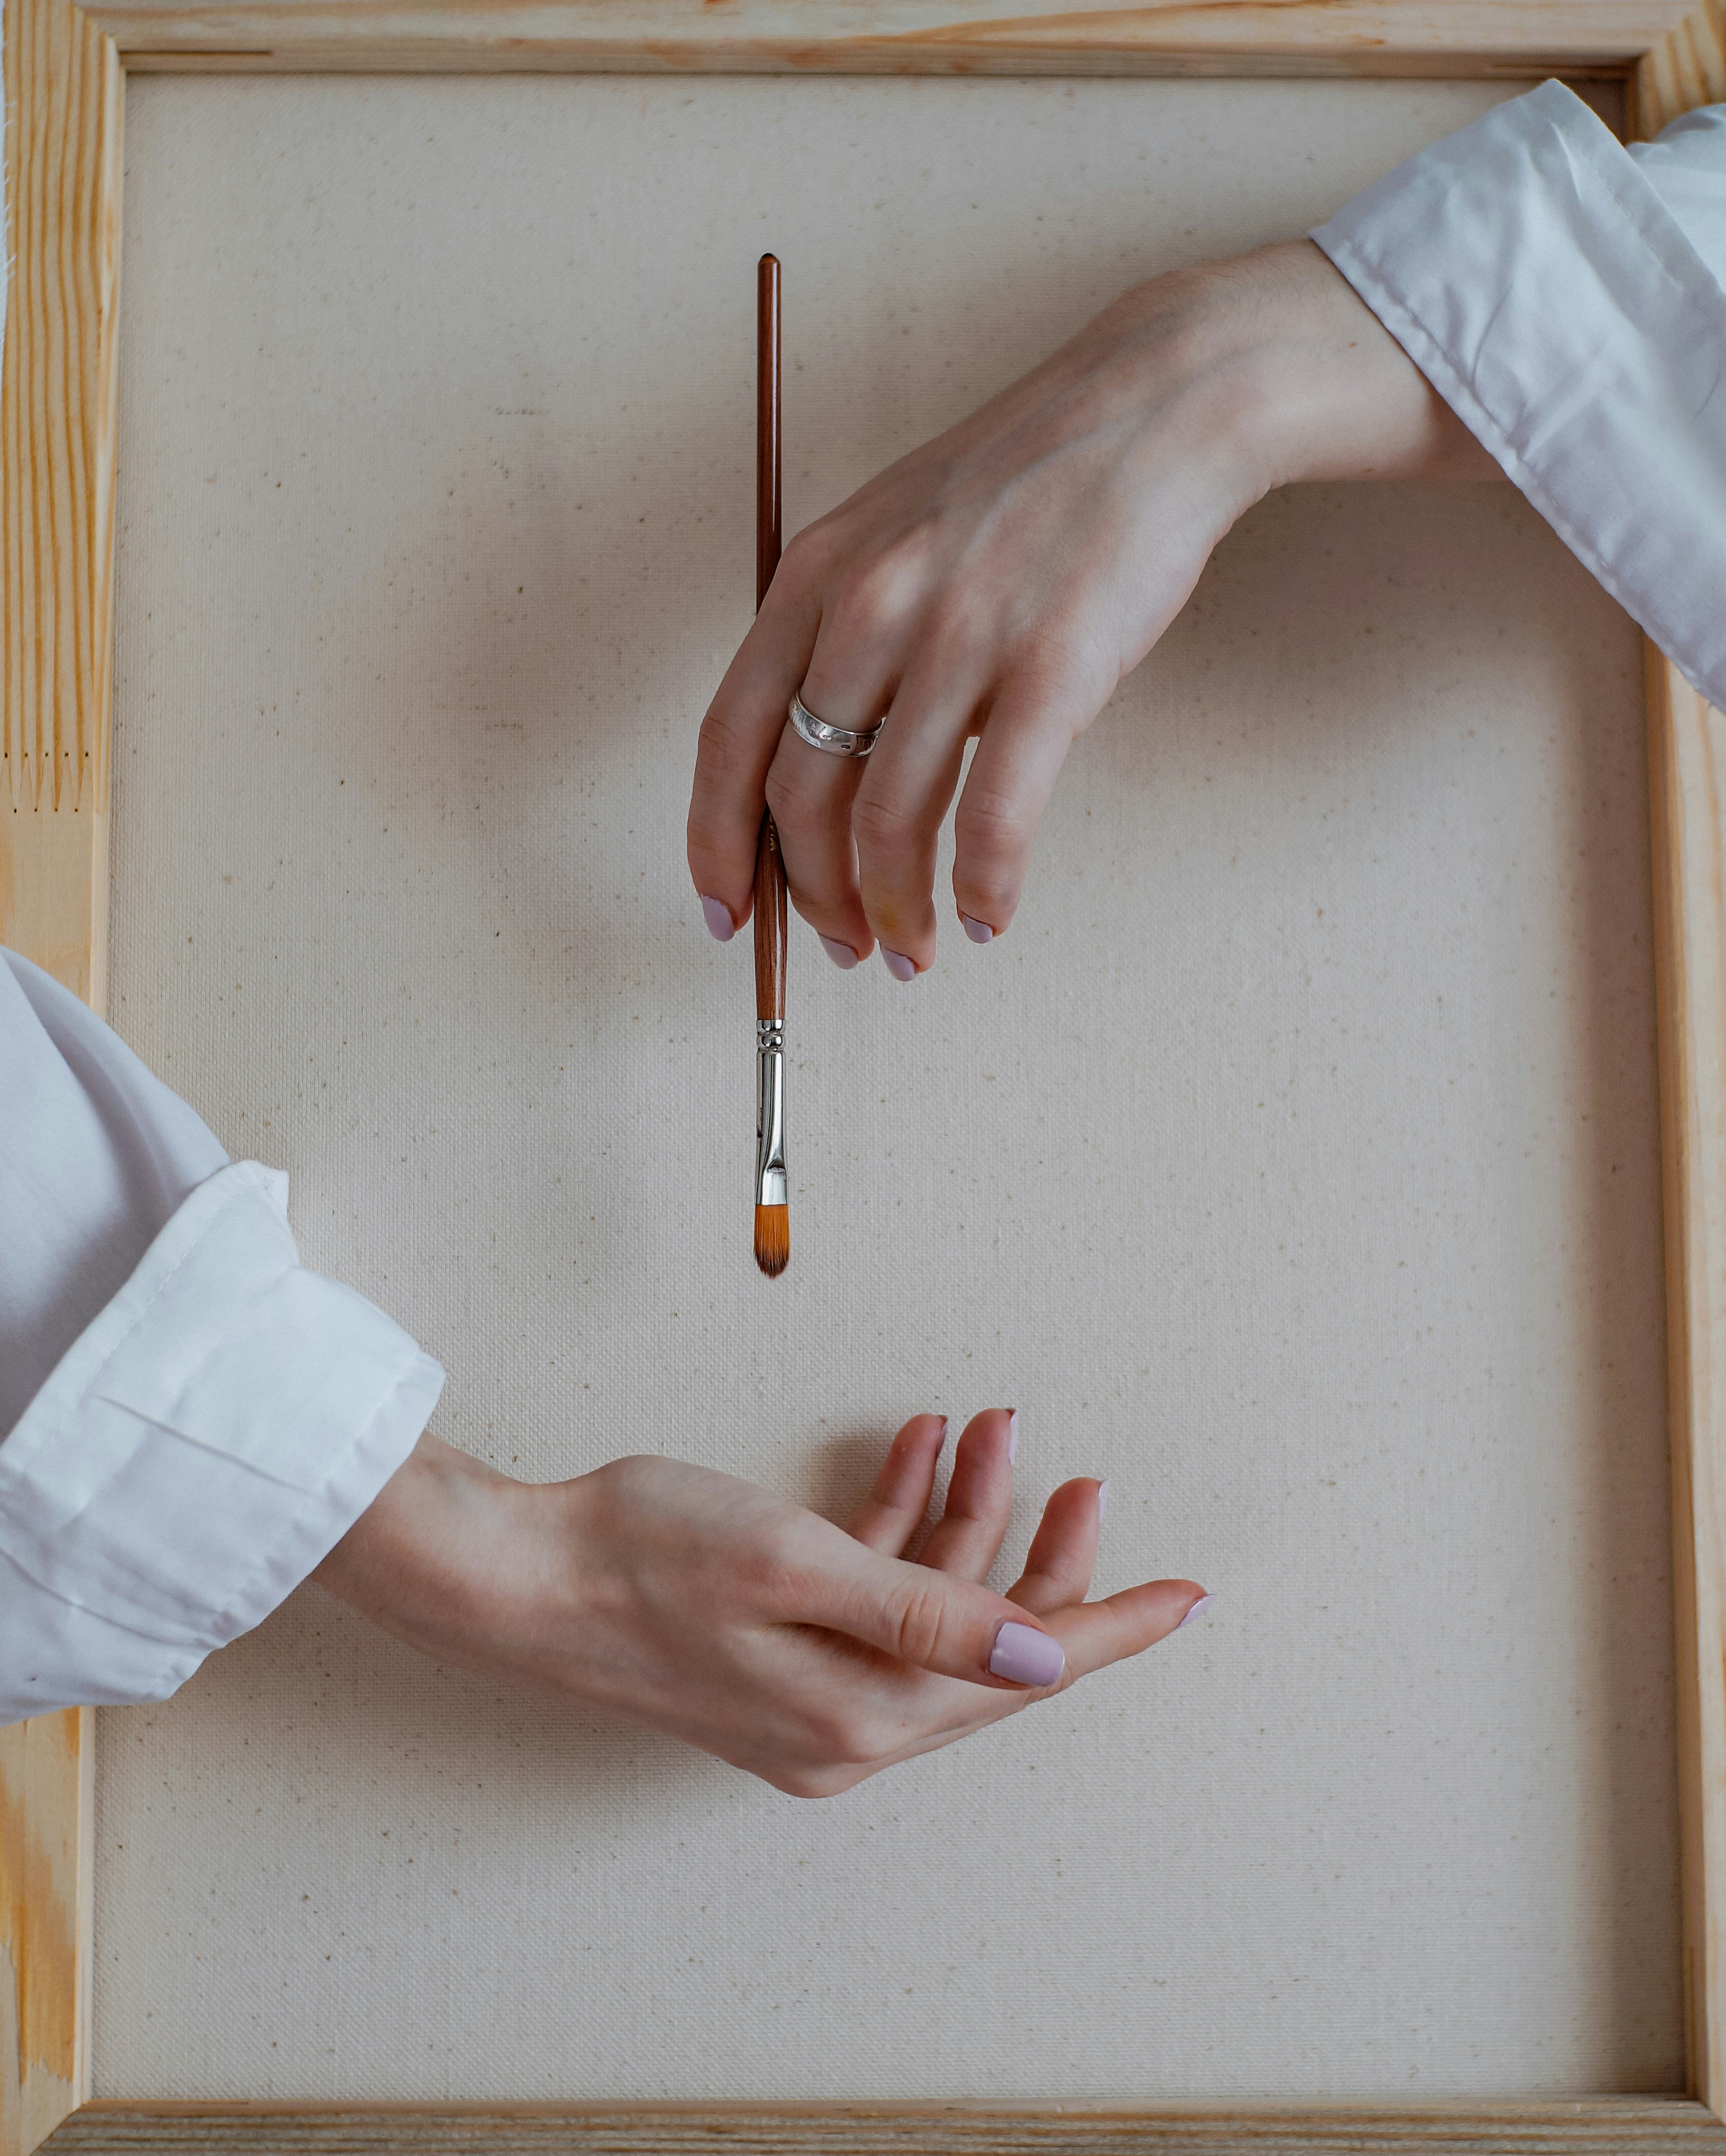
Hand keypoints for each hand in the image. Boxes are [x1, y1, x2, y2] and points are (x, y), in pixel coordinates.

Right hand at [314, 1409, 1205, 1796]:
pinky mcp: (773, 1659)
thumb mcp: (795, 1567)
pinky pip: (867, 1598)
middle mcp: (845, 1727)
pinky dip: (895, 1525)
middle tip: (1073, 1469)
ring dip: (959, 1516)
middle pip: (986, 1641)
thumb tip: (1041, 1662)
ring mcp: (807, 1697)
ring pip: (927, 1607)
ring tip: (980, 1429)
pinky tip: (907, 1452)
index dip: (1115, 1625)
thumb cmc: (638, 1558)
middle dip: (1036, 1547)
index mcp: (862, 1717)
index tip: (1189, 1595)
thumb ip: (927, 1615)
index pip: (1028, 1672)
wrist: (512, 1575)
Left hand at [687, 240, 1498, 975]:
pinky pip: (994, 813)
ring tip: (915, 951)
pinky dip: (986, 884)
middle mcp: (868, 606)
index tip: (729, 911)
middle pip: (800, 796)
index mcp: (814, 576)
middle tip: (843, 944)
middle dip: (814, 894)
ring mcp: (957, 637)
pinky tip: (991, 915)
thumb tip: (833, 768)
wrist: (1154, 409)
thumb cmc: (1026, 484)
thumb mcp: (890, 536)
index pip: (730, 738)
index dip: (718, 843)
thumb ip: (843, 639)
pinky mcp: (1050, 668)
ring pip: (889, 819)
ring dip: (896, 908)